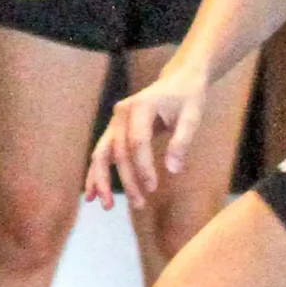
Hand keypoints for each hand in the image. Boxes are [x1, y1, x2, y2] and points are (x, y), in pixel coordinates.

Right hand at [85, 66, 207, 208]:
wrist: (179, 80)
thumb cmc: (188, 98)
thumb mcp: (193, 116)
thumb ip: (182, 141)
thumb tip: (173, 170)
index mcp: (140, 106)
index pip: (137, 141)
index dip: (143, 166)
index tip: (153, 188)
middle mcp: (121, 113)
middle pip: (118, 151)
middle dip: (126, 179)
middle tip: (139, 204)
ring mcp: (114, 122)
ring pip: (102, 154)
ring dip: (102, 180)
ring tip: (107, 206)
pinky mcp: (114, 130)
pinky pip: (102, 154)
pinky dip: (96, 174)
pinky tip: (92, 195)